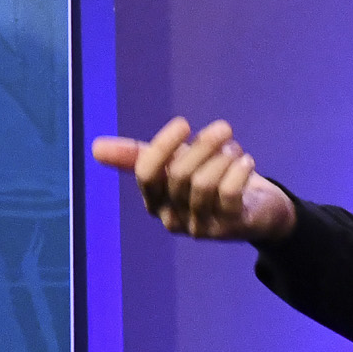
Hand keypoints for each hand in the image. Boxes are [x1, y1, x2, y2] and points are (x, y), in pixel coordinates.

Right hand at [91, 116, 296, 244]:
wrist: (257, 209)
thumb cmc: (210, 181)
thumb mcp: (175, 163)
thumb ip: (139, 155)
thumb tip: (95, 148)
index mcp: (155, 202)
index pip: (147, 174)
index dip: (163, 146)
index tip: (184, 123)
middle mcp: (173, 219)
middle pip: (179, 176)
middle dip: (202, 145)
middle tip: (223, 128)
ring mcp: (201, 227)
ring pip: (203, 184)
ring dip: (223, 157)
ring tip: (234, 150)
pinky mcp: (230, 228)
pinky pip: (229, 195)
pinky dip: (238, 171)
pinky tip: (246, 161)